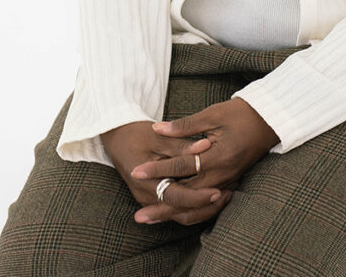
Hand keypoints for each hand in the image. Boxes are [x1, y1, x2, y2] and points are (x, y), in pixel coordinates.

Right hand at [100, 120, 232, 226]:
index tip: (218, 190)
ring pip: (180, 213)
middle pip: (180, 212)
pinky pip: (176, 206)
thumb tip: (205, 145)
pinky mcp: (154, 195)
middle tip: (228, 194)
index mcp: (146, 182)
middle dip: (205, 206)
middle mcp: (147, 196)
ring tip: (226, 194)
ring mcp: (149, 198)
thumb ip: (182, 144)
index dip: (198, 196)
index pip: (177, 197)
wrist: (116, 136)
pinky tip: (211, 194)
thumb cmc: (136, 133)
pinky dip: (194, 203)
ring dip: (202, 207)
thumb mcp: (158, 136)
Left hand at [129, 99, 279, 224]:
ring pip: (197, 205)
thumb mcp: (212, 115)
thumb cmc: (240, 113)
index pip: (181, 166)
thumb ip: (185, 126)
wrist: (269, 120)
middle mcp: (222, 174)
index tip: (137, 172)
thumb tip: (158, 129)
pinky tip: (177, 213)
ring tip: (152, 219)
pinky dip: (191, 211)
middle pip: (187, 195)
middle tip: (139, 216)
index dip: (157, 169)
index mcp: (217, 155)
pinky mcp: (230, 183)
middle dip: (162, 205)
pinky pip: (208, 205)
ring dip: (174, 213)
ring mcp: (227, 181)